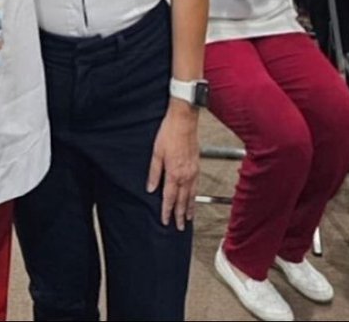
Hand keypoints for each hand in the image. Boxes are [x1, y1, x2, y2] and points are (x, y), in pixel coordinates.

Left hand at [146, 103, 199, 228]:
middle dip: (180, 215)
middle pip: (182, 200)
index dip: (166, 211)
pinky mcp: (197, 166)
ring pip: (191, 195)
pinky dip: (194, 196)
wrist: (184, 121)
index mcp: (174, 173)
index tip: (165, 221)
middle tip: (179, 227)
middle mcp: (185, 175)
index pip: (169, 198)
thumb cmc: (169, 133)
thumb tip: (151, 188)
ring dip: (189, 208)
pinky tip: (193, 198)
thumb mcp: (156, 153)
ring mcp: (193, 171)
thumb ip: (154, 173)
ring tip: (187, 218)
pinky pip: (196, 186)